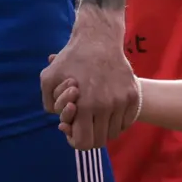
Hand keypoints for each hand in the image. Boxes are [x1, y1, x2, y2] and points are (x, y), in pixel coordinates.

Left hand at [40, 16, 137, 149]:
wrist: (99, 39)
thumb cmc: (71, 59)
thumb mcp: (48, 78)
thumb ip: (49, 105)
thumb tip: (63, 125)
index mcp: (84, 105)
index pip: (83, 143)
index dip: (75, 141)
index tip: (73, 131)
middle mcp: (106, 106)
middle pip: (100, 141)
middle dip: (89, 136)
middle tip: (84, 124)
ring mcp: (122, 102)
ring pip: (115, 133)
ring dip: (104, 128)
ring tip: (96, 115)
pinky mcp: (132, 96)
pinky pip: (127, 122)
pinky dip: (117, 121)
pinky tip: (108, 110)